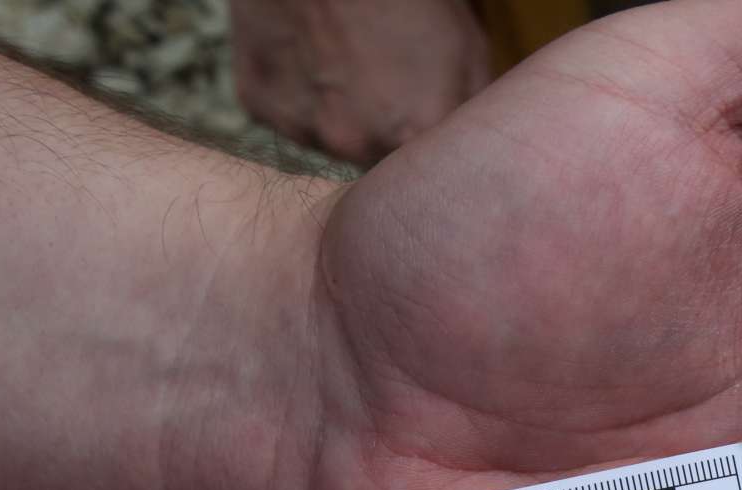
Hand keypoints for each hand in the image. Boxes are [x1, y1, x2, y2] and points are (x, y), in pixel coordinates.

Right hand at [230, 0, 489, 162]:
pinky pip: (290, 118)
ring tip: (350, 67)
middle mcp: (357, 144)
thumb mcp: (466, 48)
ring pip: (335, 143)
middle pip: (382, 170)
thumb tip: (481, 161)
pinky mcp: (261, 106)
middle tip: (389, 90)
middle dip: (390, 140)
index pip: (433, 190)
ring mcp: (304, 126)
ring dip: (345, 119)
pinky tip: (312, 59)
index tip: (437, 147)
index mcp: (416, 136)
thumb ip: (474, 115)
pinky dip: (301, 97)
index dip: (436, 167)